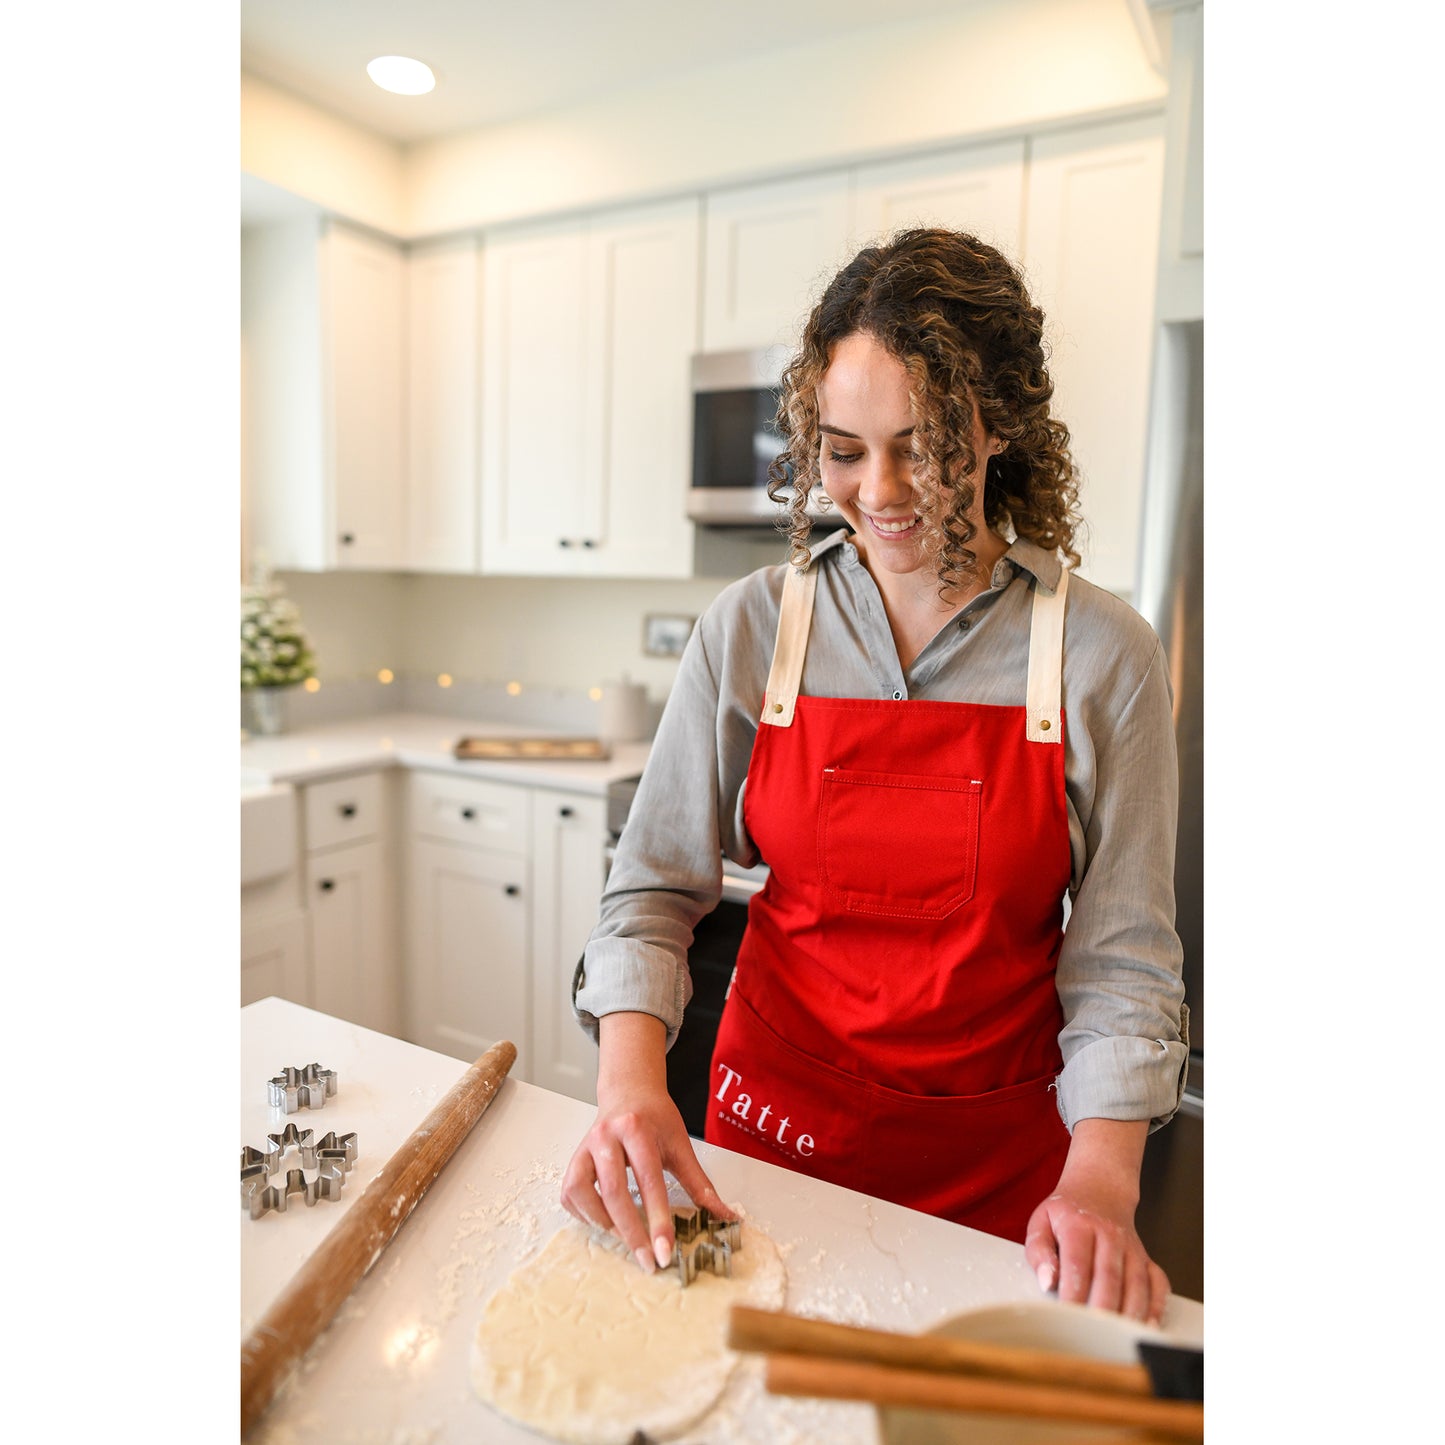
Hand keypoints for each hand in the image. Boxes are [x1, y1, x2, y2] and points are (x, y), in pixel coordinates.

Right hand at [560, 1012, 734, 1274]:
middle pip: (615, 1192)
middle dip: (632, 1233)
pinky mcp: (573, 1158)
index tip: (665, 1253)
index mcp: (638, 1130)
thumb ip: (700, 1184)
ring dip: (603, 1222)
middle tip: (647, 1262)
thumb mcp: (681, 1145)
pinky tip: (604, 1220)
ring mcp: (585, 1146)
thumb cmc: (657, 1119)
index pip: (649, 1181)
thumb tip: (727, 1217)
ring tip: (624, 1236)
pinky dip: (584, 1213)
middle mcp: (607, 1137)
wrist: (629, 1091)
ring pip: (583, 1192)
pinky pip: (570, 1193)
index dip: (658, 1220)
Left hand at [1023, 1118, 1169, 1323]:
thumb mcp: (1041, 1221)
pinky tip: (1148, 1325)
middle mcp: (1109, 1235)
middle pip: (1110, 1275)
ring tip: (1118, 1336)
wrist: (1099, 1189)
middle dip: (1103, 1307)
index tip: (1067, 1315)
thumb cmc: (1067, 1212)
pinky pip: (1158, 1283)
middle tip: (1094, 1333)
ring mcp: (1131, 1248)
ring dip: (1129, 1312)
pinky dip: (1156, 1305)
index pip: (1077, 1261)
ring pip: (1136, 1283)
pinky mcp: (1146, 1259)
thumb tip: (1046, 1281)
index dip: (1074, 1291)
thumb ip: (1039, 1252)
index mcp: (1079, 1225)